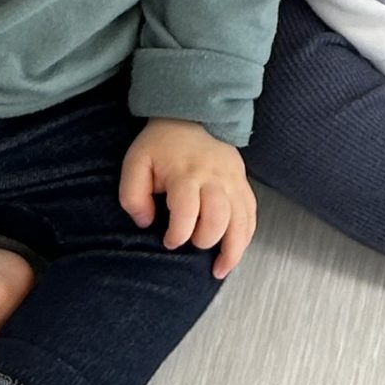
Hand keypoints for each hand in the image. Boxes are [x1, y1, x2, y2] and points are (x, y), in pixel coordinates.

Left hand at [119, 119, 257, 278]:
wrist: (191, 115)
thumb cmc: (160, 144)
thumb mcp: (135, 163)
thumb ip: (132, 196)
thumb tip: (146, 223)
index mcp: (186, 174)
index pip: (188, 212)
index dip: (178, 234)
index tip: (168, 241)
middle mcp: (214, 178)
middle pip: (219, 218)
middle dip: (205, 240)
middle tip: (191, 246)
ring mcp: (233, 180)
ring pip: (242, 220)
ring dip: (233, 249)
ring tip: (220, 269)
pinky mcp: (242, 182)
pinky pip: (251, 213)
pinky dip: (246, 236)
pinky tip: (235, 251)